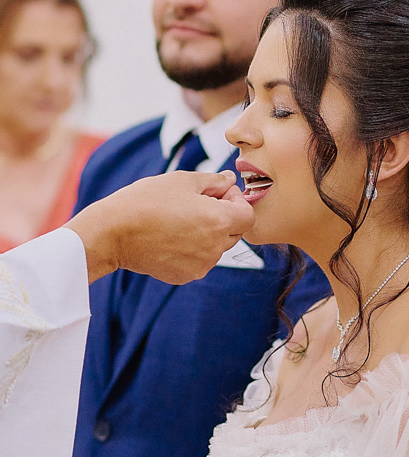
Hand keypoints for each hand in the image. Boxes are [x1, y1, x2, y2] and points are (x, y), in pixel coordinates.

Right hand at [65, 170, 254, 283]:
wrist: (113, 233)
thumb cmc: (146, 201)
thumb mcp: (182, 180)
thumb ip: (214, 181)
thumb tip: (230, 181)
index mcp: (219, 222)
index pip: (248, 214)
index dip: (236, 200)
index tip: (216, 193)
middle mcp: (215, 248)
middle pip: (235, 232)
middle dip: (224, 216)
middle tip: (196, 203)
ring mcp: (201, 265)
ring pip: (217, 247)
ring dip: (208, 233)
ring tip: (179, 219)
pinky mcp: (185, 276)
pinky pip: (200, 260)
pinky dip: (193, 249)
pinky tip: (170, 236)